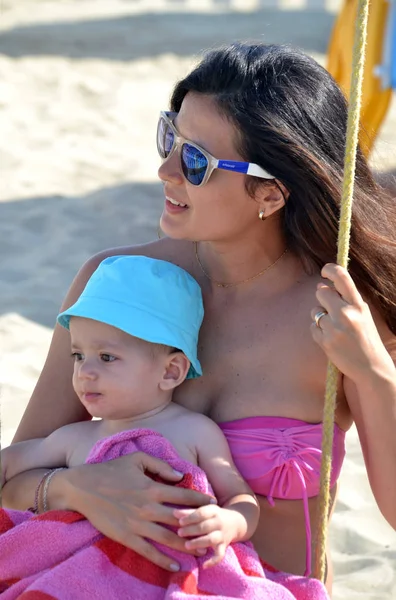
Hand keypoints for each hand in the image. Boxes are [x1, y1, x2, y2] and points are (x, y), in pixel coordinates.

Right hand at [64, 452, 215, 570]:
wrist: (83, 487)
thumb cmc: (111, 470)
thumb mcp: (137, 459)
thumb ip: (160, 465)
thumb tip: (179, 475)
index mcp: (151, 487)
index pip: (182, 494)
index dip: (200, 498)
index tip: (213, 502)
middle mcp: (148, 507)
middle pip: (180, 519)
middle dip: (198, 525)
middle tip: (213, 530)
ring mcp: (137, 524)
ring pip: (167, 537)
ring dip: (186, 545)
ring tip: (201, 550)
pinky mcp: (126, 536)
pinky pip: (147, 551)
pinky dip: (162, 560)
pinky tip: (174, 566)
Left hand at [174, 504, 243, 567]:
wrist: (236, 522)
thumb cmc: (213, 515)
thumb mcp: (205, 509)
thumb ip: (189, 511)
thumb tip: (173, 512)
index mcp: (213, 510)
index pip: (202, 512)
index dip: (191, 517)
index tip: (180, 521)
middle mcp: (219, 522)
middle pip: (205, 526)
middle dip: (192, 530)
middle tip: (179, 532)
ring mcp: (222, 535)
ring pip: (211, 540)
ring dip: (199, 543)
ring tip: (187, 545)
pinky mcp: (224, 547)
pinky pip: (220, 555)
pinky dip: (213, 561)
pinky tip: (203, 566)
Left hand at [310, 264, 391, 380]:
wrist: (371, 367)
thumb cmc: (366, 338)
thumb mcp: (362, 315)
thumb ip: (344, 299)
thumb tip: (320, 285)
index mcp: (358, 305)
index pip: (342, 278)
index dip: (330, 269)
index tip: (324, 271)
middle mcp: (346, 314)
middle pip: (321, 292)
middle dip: (322, 297)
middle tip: (331, 309)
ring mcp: (334, 328)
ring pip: (315, 311)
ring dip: (320, 317)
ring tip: (335, 328)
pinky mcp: (325, 341)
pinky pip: (312, 327)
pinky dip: (318, 331)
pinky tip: (331, 339)